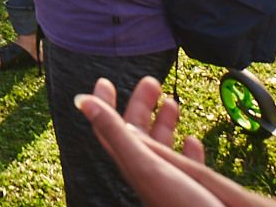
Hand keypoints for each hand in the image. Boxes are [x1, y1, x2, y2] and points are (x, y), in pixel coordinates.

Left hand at [77, 77, 275, 206]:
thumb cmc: (180, 205)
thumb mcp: (145, 163)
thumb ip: (115, 132)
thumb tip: (81, 100)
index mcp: (133, 164)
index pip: (109, 129)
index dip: (104, 105)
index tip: (105, 82)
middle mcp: (148, 172)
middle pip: (137, 134)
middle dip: (141, 106)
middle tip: (151, 82)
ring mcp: (170, 182)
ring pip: (162, 147)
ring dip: (163, 123)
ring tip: (172, 102)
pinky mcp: (193, 192)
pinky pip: (188, 166)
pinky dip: (188, 150)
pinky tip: (193, 140)